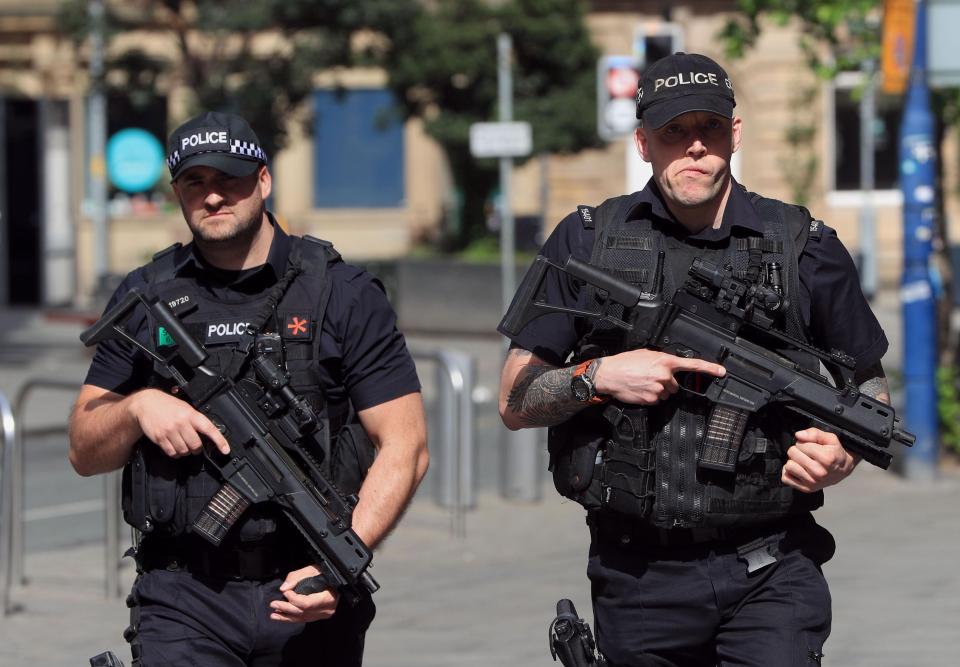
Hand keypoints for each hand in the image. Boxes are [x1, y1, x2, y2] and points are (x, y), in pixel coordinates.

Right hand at [128, 388, 229, 457]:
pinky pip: (172, 452)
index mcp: (191, 414)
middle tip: (194, 446)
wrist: (146, 403)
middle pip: (196, 445)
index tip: (225, 450)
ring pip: (184, 451)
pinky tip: (174, 447)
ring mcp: (170, 431)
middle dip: (197, 449)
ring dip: (185, 451)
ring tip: (182, 444)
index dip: (219, 441)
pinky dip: (175, 453)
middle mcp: (181, 423)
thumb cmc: (167, 405)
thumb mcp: (185, 408)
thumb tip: (207, 434)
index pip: (209, 429)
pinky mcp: (160, 438)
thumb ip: (195, 420)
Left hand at [272, 565, 339, 622]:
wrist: (334, 580)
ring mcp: (323, 614)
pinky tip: (281, 616)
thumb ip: (297, 577)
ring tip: (273, 614)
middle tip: (273, 604)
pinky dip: (291, 618)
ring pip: (301, 618)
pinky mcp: (318, 616)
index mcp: (328, 597)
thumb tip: (283, 589)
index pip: (307, 603)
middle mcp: (326, 609)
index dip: (294, 599)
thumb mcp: (312, 569)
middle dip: (286, 608)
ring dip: (286, 616)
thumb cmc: (324, 573)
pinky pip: (303, 619)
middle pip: (303, 612)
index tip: (285, 592)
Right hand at [593, 349, 725, 404]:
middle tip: (651, 378)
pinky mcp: (651, 400)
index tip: (722, 372)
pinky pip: (656, 401)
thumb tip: (669, 365)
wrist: (609, 375)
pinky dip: (650, 397)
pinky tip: (640, 390)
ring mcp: (658, 390)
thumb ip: (661, 360)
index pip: (692, 365)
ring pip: (666, 394)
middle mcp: (664, 376)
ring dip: (658, 391)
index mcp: (665, 361)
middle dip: (666, 383)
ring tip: (643, 383)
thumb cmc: (624, 363)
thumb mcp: (646, 354)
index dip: (709, 368)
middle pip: (675, 385)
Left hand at [782, 428, 858, 492]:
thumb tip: (798, 435)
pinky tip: (798, 469)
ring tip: (802, 461)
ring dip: (793, 462)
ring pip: (788, 466)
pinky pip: (786, 478)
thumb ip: (814, 433)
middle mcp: (819, 472)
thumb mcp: (830, 439)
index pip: (800, 444)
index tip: (811, 446)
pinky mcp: (806, 489)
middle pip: (792, 454)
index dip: (803, 443)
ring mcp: (812, 482)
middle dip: (797, 451)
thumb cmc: (835, 453)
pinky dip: (789, 473)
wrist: (842, 470)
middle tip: (806, 454)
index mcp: (826, 458)